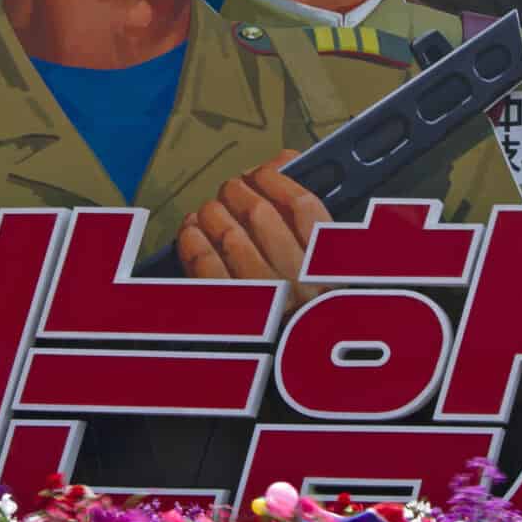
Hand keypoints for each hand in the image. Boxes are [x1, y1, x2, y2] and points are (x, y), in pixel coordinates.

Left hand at [177, 150, 331, 314]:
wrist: (290, 363)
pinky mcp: (229, 315)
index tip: (262, 172)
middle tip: (231, 189)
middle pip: (260, 214)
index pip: (303, 206)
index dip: (276, 179)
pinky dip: (193, 241)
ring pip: (229, 236)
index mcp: (329, 265)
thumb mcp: (324, 258)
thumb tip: (286, 158)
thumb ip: (306, 209)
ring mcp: (264, 302)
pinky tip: (191, 231)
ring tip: (210, 210)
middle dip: (237, 191)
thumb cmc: (305, 300)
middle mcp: (299, 284)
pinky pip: (205, 267)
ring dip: (212, 213)